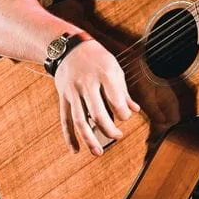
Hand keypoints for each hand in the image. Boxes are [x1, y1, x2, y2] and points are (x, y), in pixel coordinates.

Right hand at [54, 41, 139, 156]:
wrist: (67, 46)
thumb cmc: (96, 58)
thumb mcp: (113, 68)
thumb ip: (123, 91)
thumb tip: (135, 110)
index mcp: (103, 74)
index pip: (116, 101)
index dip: (124, 114)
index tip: (125, 116)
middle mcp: (87, 84)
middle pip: (97, 113)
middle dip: (109, 129)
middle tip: (118, 136)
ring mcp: (73, 91)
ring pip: (79, 119)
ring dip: (89, 139)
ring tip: (98, 152)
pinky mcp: (63, 97)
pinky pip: (65, 119)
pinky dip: (69, 136)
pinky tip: (75, 150)